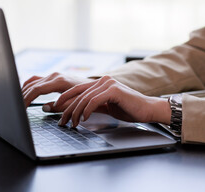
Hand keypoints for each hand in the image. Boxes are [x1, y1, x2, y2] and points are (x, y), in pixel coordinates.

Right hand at [22, 72, 92, 107]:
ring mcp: (53, 75)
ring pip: (33, 81)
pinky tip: (25, 93)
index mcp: (59, 81)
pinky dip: (29, 86)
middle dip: (23, 96)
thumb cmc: (88, 96)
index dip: (27, 99)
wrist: (96, 87)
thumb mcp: (75, 103)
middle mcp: (54, 75)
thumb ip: (59, 107)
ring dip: (24, 91)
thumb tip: (43, 108)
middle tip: (17, 108)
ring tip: (18, 102)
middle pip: (32, 85)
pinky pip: (37, 80)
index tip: (21, 108)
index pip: (36, 90)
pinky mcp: (54, 77)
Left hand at [54, 76, 170, 127]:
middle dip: (67, 109)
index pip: (77, 90)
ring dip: (76, 112)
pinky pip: (95, 100)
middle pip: (78, 94)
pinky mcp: (114, 90)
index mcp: (100, 83)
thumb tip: (78, 111)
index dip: (65, 99)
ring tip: (72, 123)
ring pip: (85, 98)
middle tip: (62, 122)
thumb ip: (93, 106)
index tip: (55, 110)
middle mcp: (103, 80)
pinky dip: (87, 110)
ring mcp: (108, 83)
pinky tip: (84, 119)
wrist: (148, 110)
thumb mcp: (106, 107)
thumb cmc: (128, 109)